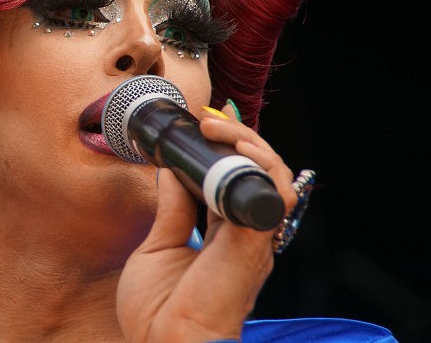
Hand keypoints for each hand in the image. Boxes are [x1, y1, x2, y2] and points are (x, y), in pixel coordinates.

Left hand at [116, 102, 298, 341]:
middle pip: (256, 174)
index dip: (223, 152)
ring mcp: (252, 238)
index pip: (233, 181)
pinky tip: (234, 147)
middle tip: (207, 121)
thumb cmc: (158, 311)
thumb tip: (170, 169)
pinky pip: (274, 196)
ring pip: (273, 178)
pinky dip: (259, 165)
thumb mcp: (158, 246)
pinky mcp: (254, 243)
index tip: (199, 128)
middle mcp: (243, 234)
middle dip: (237, 139)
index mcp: (223, 236)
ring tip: (217, 128)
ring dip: (249, 144)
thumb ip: (171, 208)